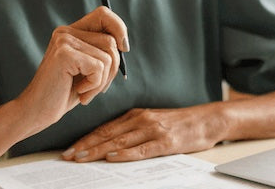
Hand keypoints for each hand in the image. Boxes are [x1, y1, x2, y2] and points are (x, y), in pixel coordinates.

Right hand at [17, 6, 128, 128]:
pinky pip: (99, 68)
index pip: (104, 14)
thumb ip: (102, 52)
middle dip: (112, 69)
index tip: (123, 49)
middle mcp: (65, 31)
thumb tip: (124, 44)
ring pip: (108, 56)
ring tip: (85, 91)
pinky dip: (94, 85)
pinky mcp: (65, 54)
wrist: (36, 111)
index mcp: (71, 31)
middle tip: (95, 87)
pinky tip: (79, 92)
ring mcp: (64, 41)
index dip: (119, 28)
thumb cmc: (64, 93)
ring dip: (102, 81)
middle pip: (111, 41)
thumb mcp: (87, 69)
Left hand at [62, 105, 221, 161]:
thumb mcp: (152, 121)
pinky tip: (113, 158)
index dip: (85, 139)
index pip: (104, 128)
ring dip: (98, 150)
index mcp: (135, 115)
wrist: (207, 120)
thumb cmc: (179, 124)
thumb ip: (132, 130)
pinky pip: (142, 149)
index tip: (69, 150)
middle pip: (107, 135)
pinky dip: (126, 154)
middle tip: (67, 156)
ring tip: (81, 158)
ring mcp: (153, 130)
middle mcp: (141, 120)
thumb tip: (108, 146)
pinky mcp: (166, 142)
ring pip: (120, 142)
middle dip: (85, 146)